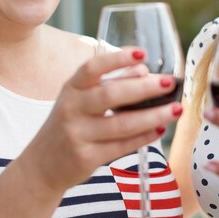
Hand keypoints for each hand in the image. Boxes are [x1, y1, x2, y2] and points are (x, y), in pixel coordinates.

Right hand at [21, 47, 182, 194]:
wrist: (43, 164)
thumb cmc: (69, 124)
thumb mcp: (80, 99)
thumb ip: (109, 84)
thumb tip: (144, 70)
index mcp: (71, 88)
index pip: (92, 68)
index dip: (117, 59)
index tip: (142, 53)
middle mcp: (71, 109)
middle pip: (110, 95)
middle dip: (143, 88)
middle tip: (168, 83)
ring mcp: (78, 134)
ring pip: (121, 124)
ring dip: (153, 116)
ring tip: (176, 109)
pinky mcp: (86, 157)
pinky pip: (122, 146)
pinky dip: (144, 137)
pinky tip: (160, 129)